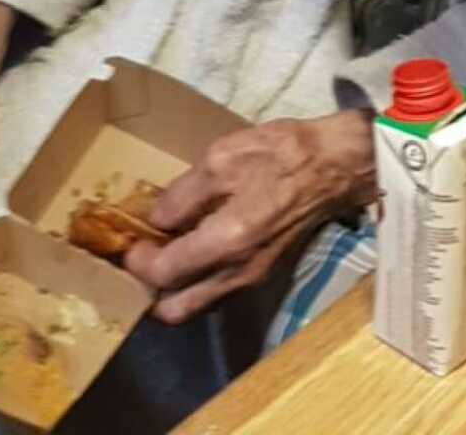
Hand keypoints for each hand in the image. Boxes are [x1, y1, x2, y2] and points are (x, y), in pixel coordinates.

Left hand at [125, 109, 375, 321]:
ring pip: (197, 305)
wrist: (336, 166)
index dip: (136, 260)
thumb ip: (183, 194)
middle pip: (175, 310)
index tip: (129, 238)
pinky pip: (218, 292)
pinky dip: (198, 279)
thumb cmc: (281, 155)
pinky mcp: (264, 273)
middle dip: (150, 288)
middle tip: (143, 254)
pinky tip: (196, 245)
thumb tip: (155, 220)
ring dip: (174, 287)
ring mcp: (253, 279)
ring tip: (167, 249)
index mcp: (225, 243)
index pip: (163, 274)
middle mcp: (237, 274)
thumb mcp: (223, 159)